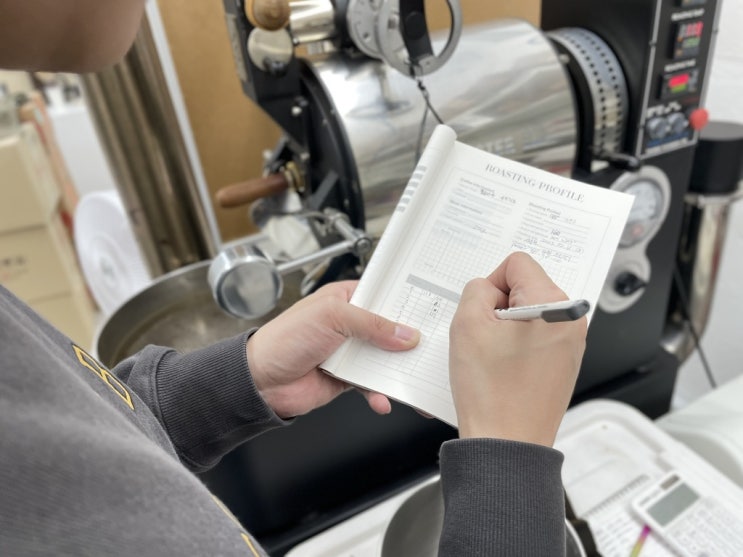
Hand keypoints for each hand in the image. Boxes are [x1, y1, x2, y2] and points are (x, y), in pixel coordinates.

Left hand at [247, 280, 419, 417]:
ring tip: (415, 381)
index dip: (406, 302)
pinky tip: (383, 400)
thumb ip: (372, 324)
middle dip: (410, 341)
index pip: (384, 296)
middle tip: (432, 348)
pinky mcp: (348, 378)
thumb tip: (405, 333)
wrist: (261, 381)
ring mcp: (351, 351)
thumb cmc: (284, 339)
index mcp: (346, 298)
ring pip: (386, 360)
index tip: (431, 310)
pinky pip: (373, 385)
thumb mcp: (331, 317)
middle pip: (391, 330)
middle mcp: (351, 324)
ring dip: (399, 371)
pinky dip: (381, 394)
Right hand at [448, 252, 586, 445]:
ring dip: (507, 326)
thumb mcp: (467, 325)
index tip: (484, 311)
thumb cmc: (491, 394)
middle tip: (486, 336)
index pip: (518, 263)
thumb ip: (476, 290)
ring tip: (495, 356)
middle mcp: (571, 321)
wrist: (506, 443)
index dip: (491, 283)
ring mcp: (571, 344)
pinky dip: (516, 345)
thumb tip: (487, 290)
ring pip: (529, 312)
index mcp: (553, 306)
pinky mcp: (564, 364)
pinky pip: (536, 336)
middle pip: (526, 286)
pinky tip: (504, 368)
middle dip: (499, 305)